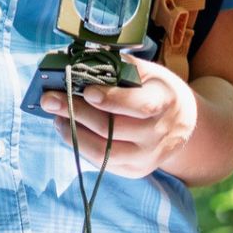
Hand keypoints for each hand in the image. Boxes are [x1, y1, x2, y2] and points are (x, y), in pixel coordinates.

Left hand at [39, 55, 196, 178]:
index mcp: (166, 102)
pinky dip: (80, 146)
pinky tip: (68, 130)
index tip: (87, 91)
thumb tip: (79, 61)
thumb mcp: (149, 72)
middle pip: (113, 128)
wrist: (183, 124)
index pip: (141, 105)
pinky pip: (102, 163)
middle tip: (50, 99)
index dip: (113, 99)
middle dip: (77, 113)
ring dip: (73, 133)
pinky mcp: (136, 171)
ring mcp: (147, 157)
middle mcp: (159, 134)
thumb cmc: (158, 90)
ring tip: (56, 117)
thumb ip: (119, 67)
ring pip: (104, 151)